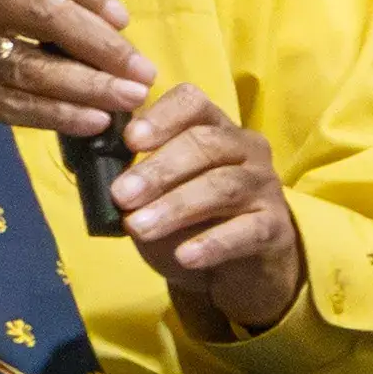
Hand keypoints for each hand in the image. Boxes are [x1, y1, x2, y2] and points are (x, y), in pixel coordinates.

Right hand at [0, 0, 150, 178]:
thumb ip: (9, 18)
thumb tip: (90, 40)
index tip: (122, 19)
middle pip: (47, 11)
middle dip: (103, 43)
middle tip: (141, 69)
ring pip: (36, 64)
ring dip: (91, 85)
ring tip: (128, 100)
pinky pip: (15, 104)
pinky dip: (59, 114)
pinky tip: (90, 124)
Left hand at [116, 83, 303, 340]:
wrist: (234, 270)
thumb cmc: (188, 223)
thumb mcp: (154, 198)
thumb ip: (131, 182)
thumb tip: (98, 174)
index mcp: (212, 127)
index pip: (192, 103)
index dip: (161, 117)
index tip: (130, 139)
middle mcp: (244, 148)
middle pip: (205, 144)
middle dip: (159, 169)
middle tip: (121, 195)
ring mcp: (264, 186)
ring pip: (223, 186)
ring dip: (177, 206)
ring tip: (139, 227)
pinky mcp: (275, 228)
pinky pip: (246, 231)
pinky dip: (213, 243)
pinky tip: (186, 256)